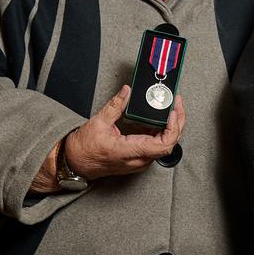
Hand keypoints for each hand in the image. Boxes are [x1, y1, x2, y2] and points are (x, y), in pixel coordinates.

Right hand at [63, 85, 186, 178]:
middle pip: (169, 143)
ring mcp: (140, 161)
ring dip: (169, 126)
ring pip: (164, 145)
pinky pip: (155, 146)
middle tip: (176, 104)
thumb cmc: (85, 149)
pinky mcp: (138, 158)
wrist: (76, 163)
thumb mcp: (99, 122)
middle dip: (176, 123)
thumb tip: (126, 92)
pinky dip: (160, 131)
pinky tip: (157, 119)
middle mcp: (139, 160)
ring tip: (169, 108)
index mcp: (131, 152)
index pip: (164, 144)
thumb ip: (115, 106)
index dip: (173, 128)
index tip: (173, 112)